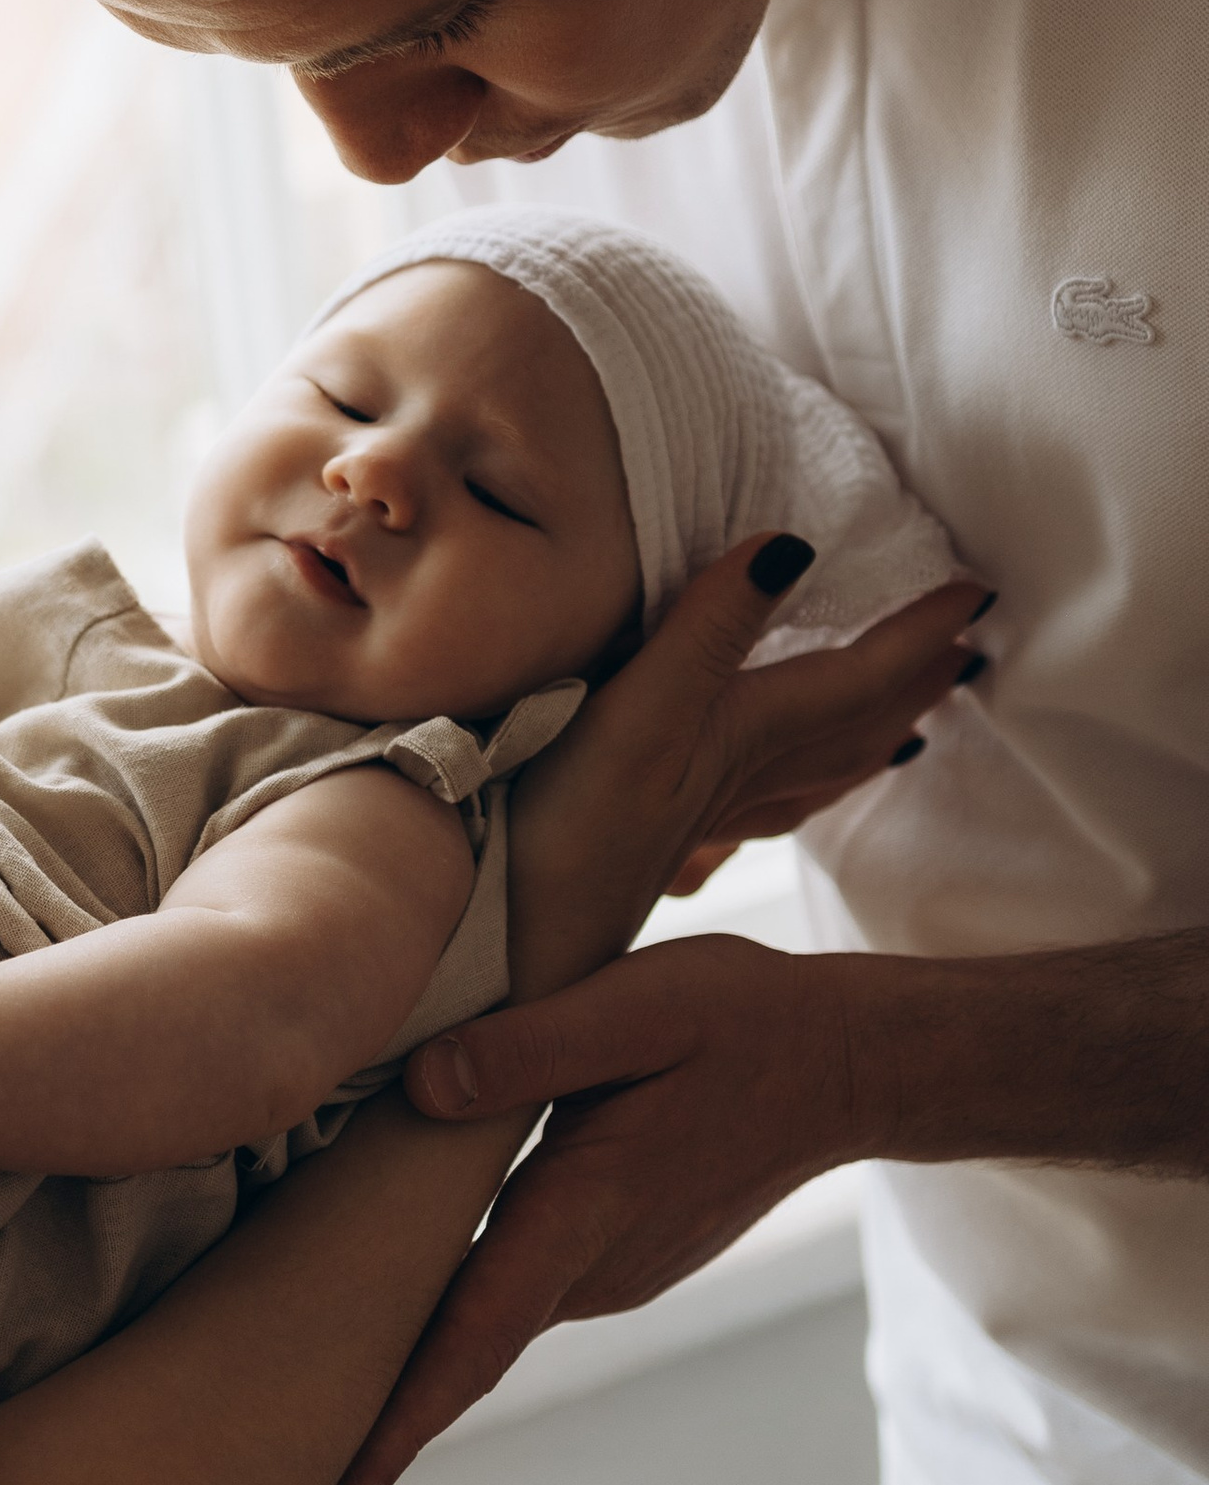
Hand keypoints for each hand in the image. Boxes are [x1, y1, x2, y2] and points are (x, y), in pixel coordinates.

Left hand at [331, 932, 871, 1484]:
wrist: (849, 1065)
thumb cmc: (742, 1024)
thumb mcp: (635, 1007)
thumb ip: (527, 1048)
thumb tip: (420, 1088)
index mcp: (583, 1211)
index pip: (477, 1336)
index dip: (407, 1418)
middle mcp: (595, 1264)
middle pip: (468, 1345)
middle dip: (386, 1402)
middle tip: (292, 1457)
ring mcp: (615, 1267)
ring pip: (496, 1316)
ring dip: (423, 1347)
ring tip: (321, 1370)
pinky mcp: (624, 1250)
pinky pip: (526, 1285)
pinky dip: (468, 1300)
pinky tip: (413, 1282)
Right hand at [503, 534, 987, 1000]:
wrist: (505, 938)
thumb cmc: (562, 830)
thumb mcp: (636, 710)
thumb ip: (708, 629)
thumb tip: (791, 547)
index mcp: (743, 740)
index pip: (856, 680)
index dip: (916, 634)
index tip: (979, 592)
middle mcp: (737, 778)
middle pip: (853, 730)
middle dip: (915, 685)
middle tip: (968, 649)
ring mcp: (702, 816)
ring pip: (815, 774)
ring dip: (868, 739)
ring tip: (906, 724)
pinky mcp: (659, 842)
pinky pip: (765, 807)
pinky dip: (797, 786)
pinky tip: (776, 796)